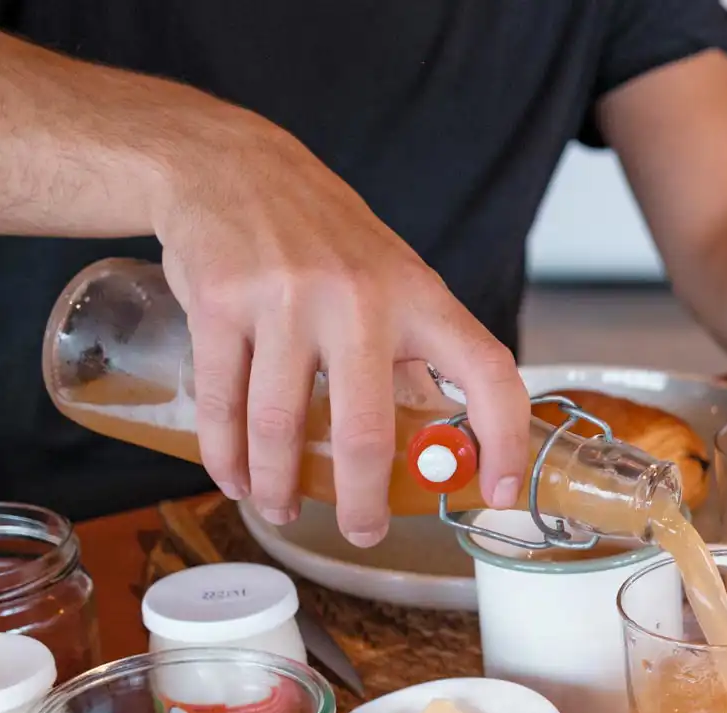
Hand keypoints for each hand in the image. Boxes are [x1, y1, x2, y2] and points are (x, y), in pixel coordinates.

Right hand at [152, 121, 528, 546]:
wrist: (233, 165)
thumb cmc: (325, 236)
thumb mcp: (394, 280)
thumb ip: (416, 354)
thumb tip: (445, 435)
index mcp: (421, 298)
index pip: (488, 372)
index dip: (505, 438)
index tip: (500, 492)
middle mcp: (361, 299)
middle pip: (366, 431)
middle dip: (363, 501)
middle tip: (363, 533)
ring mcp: (287, 301)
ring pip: (282, 426)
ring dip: (279, 485)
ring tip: (281, 509)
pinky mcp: (220, 303)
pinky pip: (224, 400)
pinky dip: (226, 453)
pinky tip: (234, 477)